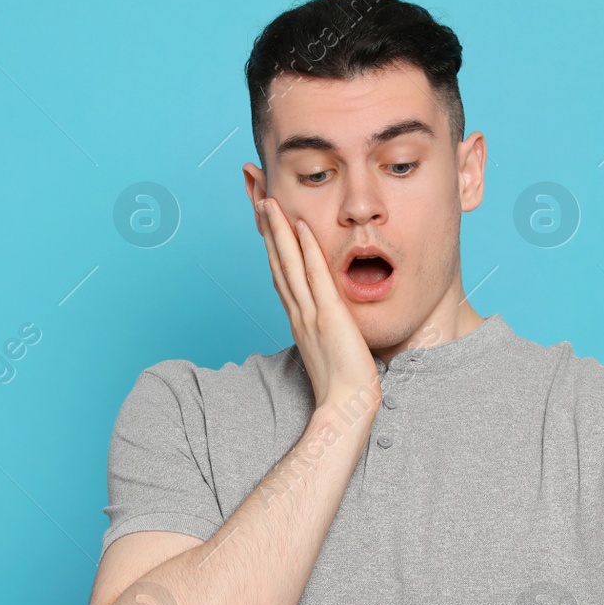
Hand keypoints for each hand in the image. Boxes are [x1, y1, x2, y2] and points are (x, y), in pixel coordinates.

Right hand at [255, 198, 380, 412]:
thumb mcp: (330, 348)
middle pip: (277, 262)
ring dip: (278, 231)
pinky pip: (315, 276)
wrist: (346, 406)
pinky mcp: (328, 316)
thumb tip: (330, 320)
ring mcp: (310, 313)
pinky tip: (301, 227)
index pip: (281, 273)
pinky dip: (307, 250)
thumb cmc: (343, 383)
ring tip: (268, 201)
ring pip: (289, 264)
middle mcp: (298, 312)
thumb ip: (326, 329)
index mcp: (298, 318)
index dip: (272, 245)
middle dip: (266, 229)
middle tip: (257, 197)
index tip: (265, 221)